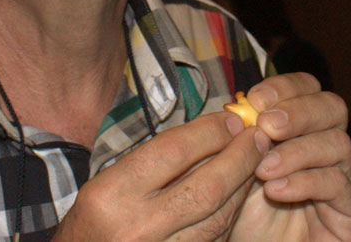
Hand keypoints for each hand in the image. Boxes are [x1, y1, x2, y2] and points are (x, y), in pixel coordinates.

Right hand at [53, 111, 270, 240]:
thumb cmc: (93, 221)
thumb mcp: (106, 184)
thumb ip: (150, 162)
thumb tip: (204, 134)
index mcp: (112, 194)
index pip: (171, 153)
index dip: (207, 133)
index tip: (229, 120)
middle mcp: (137, 225)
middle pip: (205, 187)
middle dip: (238, 158)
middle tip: (257, 136)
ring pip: (218, 216)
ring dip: (242, 184)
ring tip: (256, 159)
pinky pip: (215, 236)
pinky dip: (231, 211)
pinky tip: (240, 191)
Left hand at [229, 73, 350, 240]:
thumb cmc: (238, 208)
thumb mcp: (229, 163)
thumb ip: (235, 134)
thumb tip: (236, 105)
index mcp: (299, 127)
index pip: (307, 88)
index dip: (285, 87)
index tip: (255, 99)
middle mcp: (327, 147)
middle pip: (332, 107)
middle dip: (298, 112)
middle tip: (266, 126)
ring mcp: (345, 179)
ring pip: (338, 144)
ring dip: (297, 152)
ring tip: (263, 169)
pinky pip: (340, 186)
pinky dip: (306, 183)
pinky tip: (276, 190)